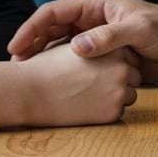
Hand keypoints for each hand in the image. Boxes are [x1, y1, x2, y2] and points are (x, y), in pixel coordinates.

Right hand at [7, 0, 157, 83]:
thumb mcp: (140, 29)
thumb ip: (110, 37)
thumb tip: (77, 47)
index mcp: (95, 5)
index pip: (53, 12)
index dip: (32, 28)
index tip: (16, 47)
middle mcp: (91, 20)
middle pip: (50, 30)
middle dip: (30, 46)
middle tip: (14, 66)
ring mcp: (95, 40)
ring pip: (59, 47)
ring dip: (42, 59)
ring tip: (25, 76)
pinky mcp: (101, 58)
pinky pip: (73, 62)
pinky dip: (60, 70)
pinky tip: (50, 83)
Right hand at [16, 44, 142, 125]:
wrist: (29, 93)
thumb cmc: (48, 66)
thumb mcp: (78, 46)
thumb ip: (101, 43)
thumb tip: (113, 48)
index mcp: (114, 47)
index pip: (124, 55)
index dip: (108, 59)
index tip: (91, 64)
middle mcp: (122, 68)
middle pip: (128, 73)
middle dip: (113, 76)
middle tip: (87, 78)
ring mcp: (119, 92)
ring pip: (126, 92)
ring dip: (112, 93)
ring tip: (85, 90)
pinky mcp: (112, 113)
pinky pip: (118, 110)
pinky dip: (106, 108)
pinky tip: (86, 103)